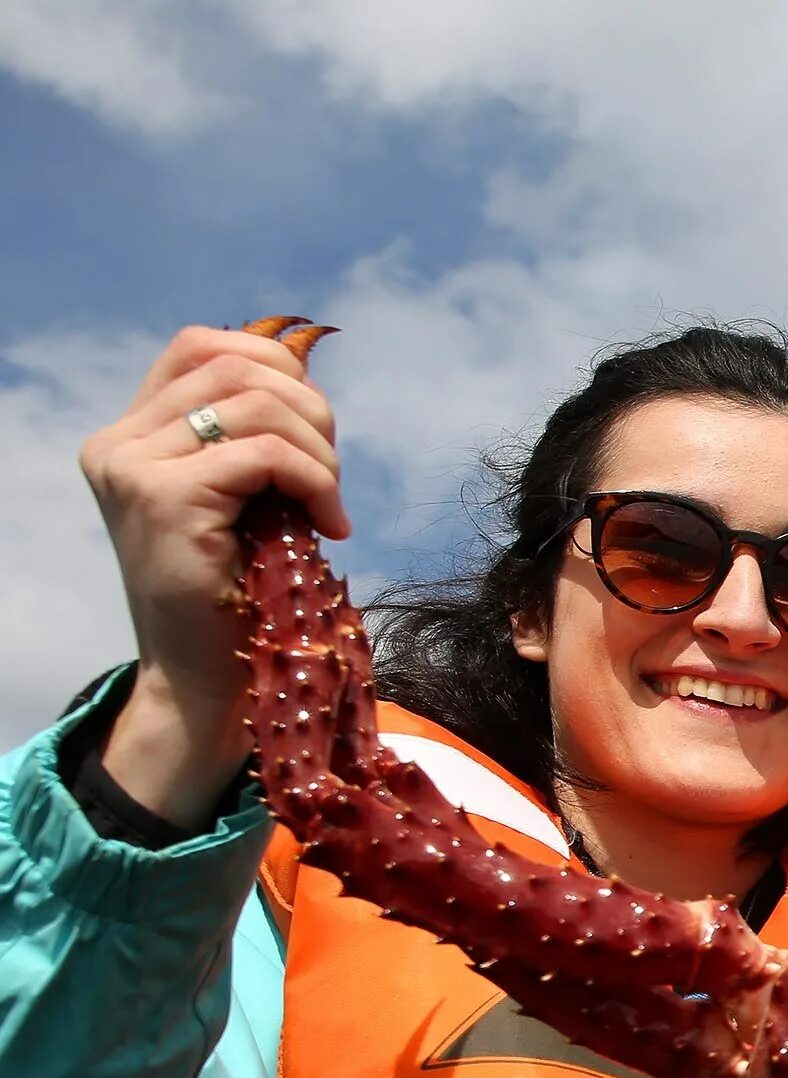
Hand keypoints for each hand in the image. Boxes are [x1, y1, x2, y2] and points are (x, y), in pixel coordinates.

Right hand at [77, 326, 349, 825]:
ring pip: (258, 404)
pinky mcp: (164, 499)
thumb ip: (250, 437)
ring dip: (319, 453)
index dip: (274, 363)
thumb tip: (303, 373)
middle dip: (310, 412)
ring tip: (329, 509)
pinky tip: (328, 527)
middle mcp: (118, 443)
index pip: (202, 347)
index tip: (314, 428)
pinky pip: (266, 454)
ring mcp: (133, 468)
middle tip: (330, 481)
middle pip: (238, 366)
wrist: (207, 681)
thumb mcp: (241, 498)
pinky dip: (316, 481)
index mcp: (131, 434)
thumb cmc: (236, 594)